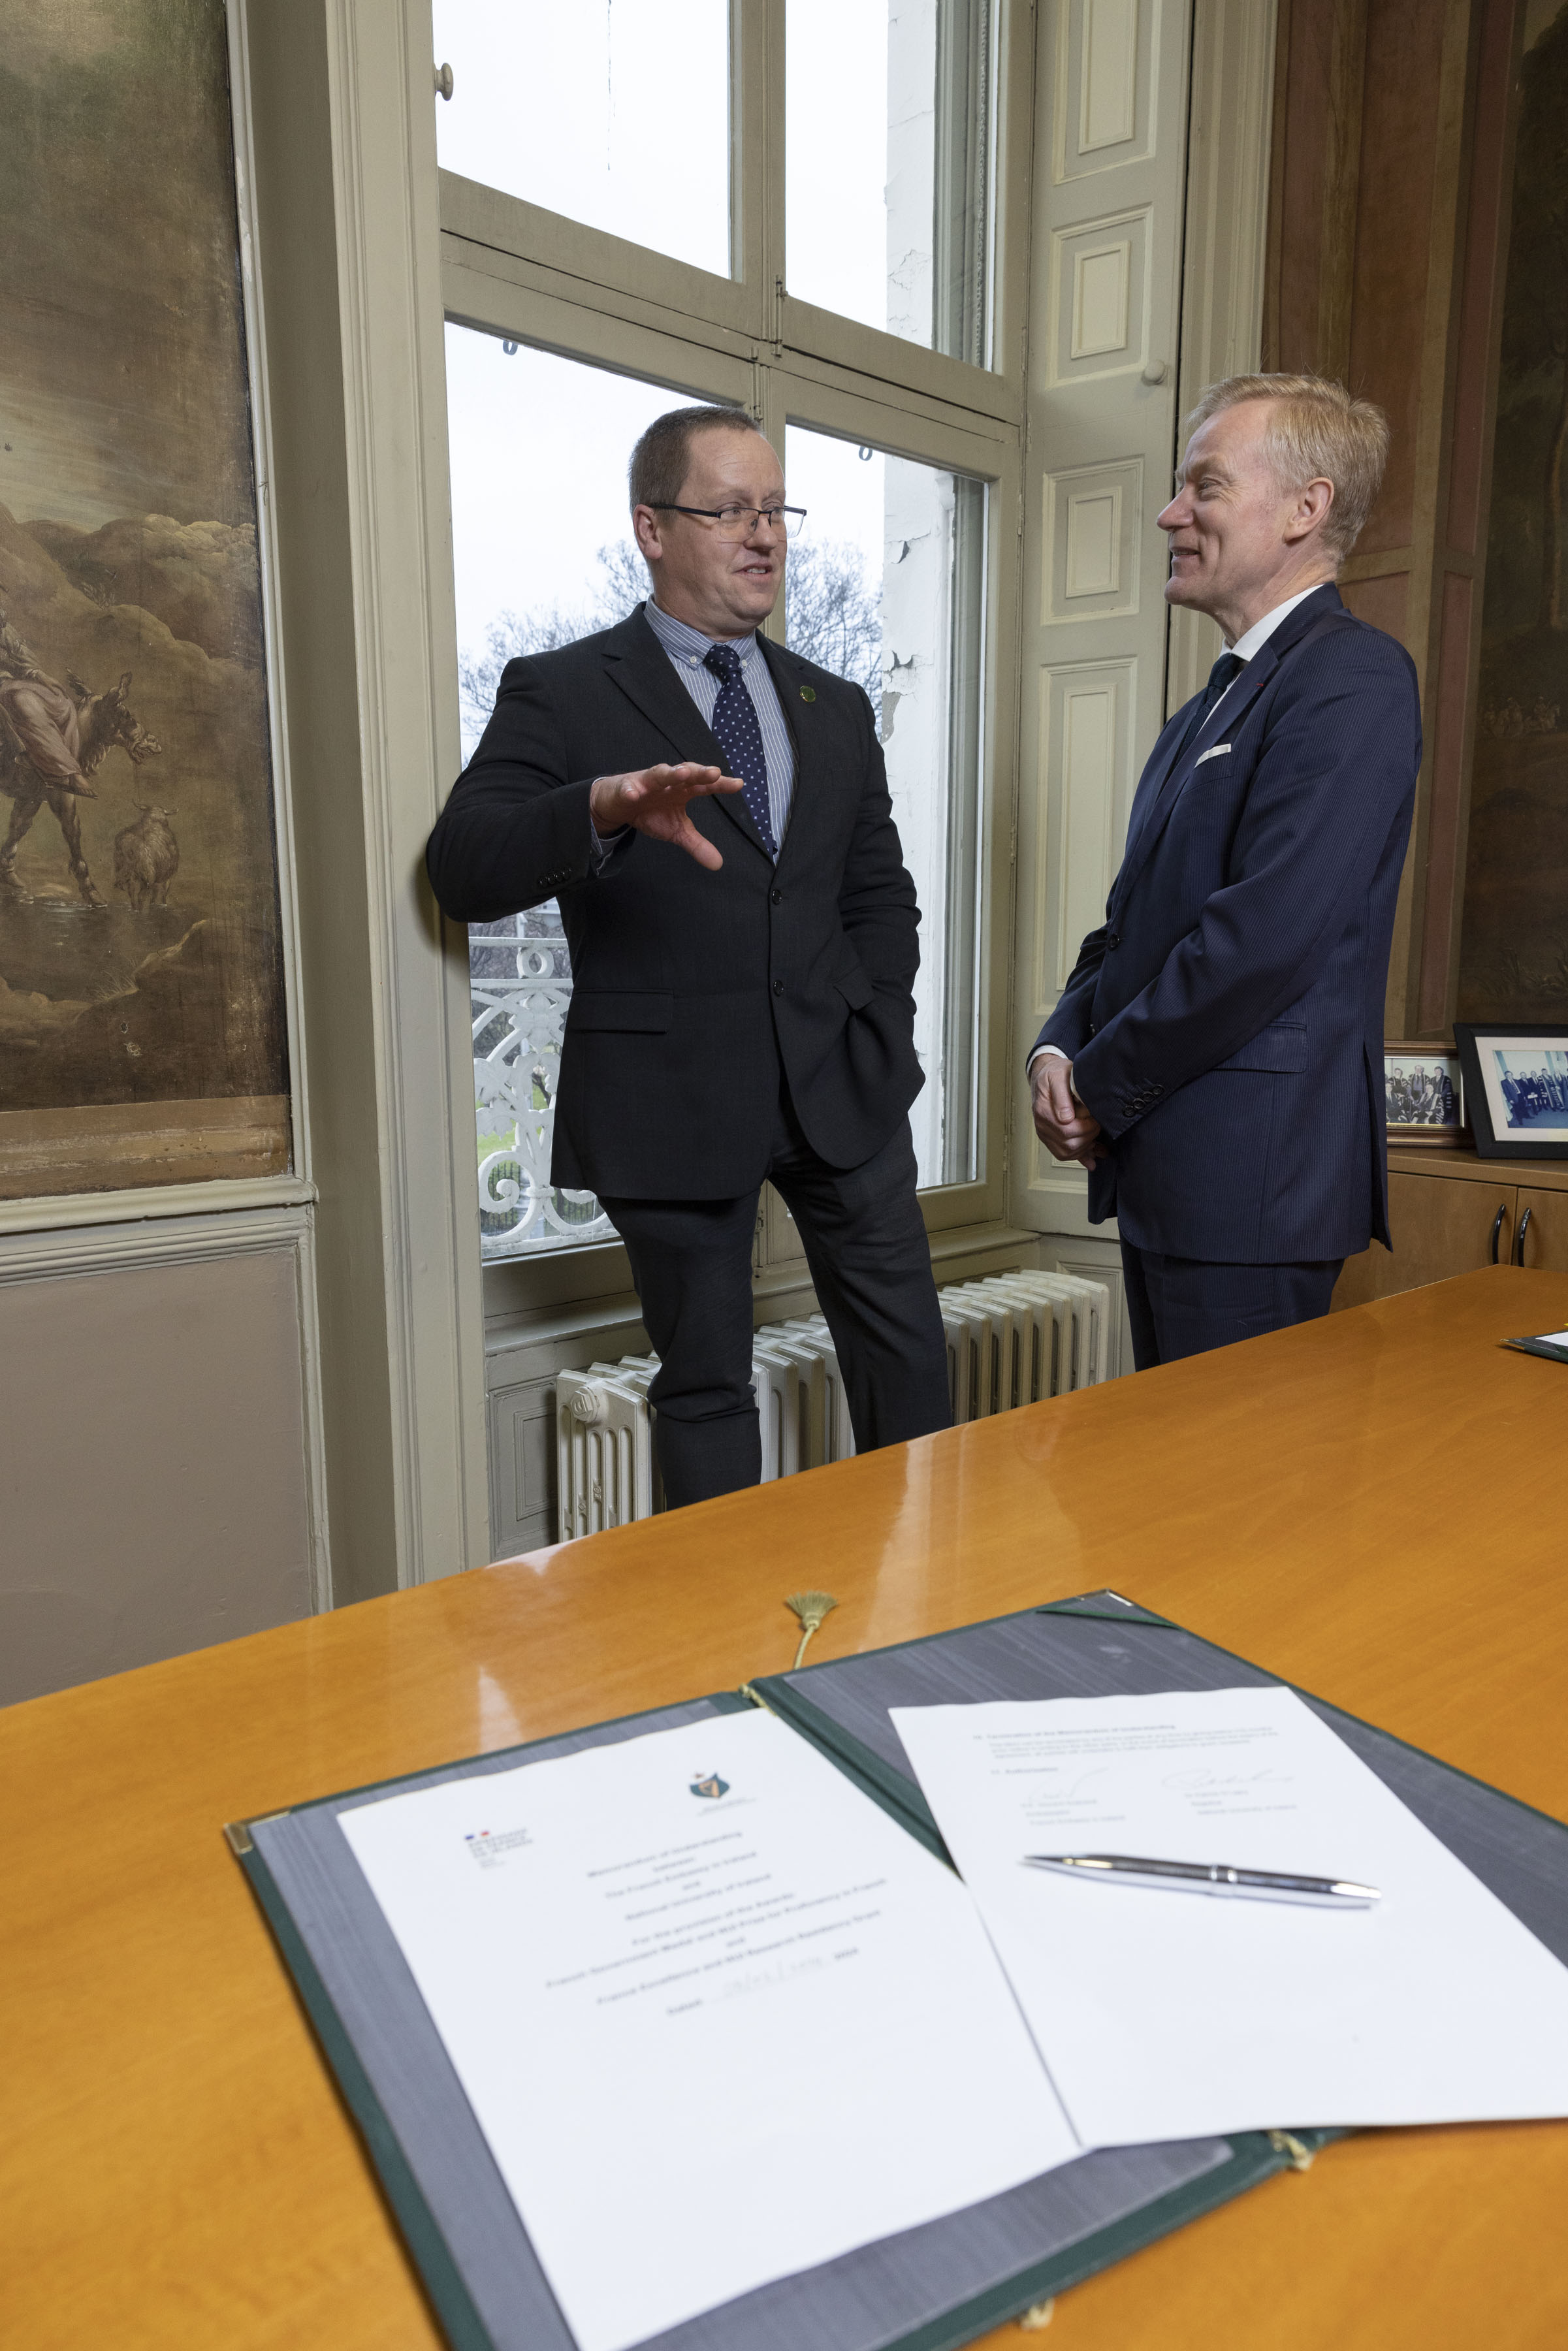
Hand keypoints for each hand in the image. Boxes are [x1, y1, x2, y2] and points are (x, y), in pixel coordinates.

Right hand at [589, 762, 744, 871]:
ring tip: (681, 774)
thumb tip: (718, 864)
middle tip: (714, 773)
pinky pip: (628, 788)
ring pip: (659, 774)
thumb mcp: (677, 831)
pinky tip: (634, 794)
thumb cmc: (652, 811)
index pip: (705, 785)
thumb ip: (697, 844)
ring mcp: (647, 782)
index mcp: (683, 790)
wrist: (620, 804)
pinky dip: (630, 791)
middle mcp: (668, 781)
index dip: (721, 784)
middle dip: (699, 772)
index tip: (738, 784)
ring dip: (670, 773)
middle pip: (686, 773)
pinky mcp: (626, 787)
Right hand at [1030, 1054, 1105, 1166]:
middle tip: (1097, 1125)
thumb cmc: (1055, 1074)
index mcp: (1043, 1111)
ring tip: (1096, 1139)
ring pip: (1067, 1153)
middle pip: (1069, 1145)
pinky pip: (1064, 1154)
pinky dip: (1080, 1157)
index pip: (1067, 1131)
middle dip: (1088, 1137)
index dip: (1086, 1128)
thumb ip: (1062, 1096)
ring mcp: (1046, 1134)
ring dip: (1085, 1148)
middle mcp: (1042, 1125)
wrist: (1046, 1075)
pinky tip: (1092, 1159)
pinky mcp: (1051, 1138)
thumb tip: (1065, 1118)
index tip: (1095, 1118)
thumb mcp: (1059, 1076)